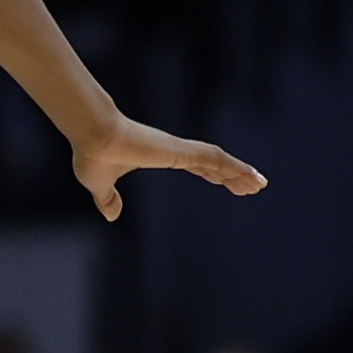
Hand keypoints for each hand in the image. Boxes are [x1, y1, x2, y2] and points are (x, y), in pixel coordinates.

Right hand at [69, 113, 265, 222]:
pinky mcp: (182, 151)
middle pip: (213, 165)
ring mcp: (180, 150)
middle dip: (233, 176)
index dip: (212, 175)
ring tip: (260, 185)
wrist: (93, 136)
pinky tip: (252, 177)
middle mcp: (175, 151)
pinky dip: (237, 168)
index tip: (227, 183)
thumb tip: (111, 215)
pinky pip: (217, 160)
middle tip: (251, 187)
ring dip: (241, 173)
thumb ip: (107, 199)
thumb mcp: (100, 184)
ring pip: (220, 162)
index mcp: (160, 156)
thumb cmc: (93, 155)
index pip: (195, 166)